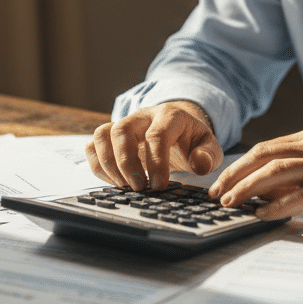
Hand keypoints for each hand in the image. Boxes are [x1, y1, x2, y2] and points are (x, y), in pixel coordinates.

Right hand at [85, 101, 222, 191]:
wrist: (179, 129)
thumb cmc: (192, 140)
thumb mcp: (209, 146)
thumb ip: (209, 155)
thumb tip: (199, 164)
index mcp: (169, 116)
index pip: (157, 135)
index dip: (156, 162)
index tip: (159, 186)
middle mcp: (142, 116)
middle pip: (122, 130)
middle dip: (127, 163)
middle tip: (138, 188)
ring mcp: (124, 124)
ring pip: (102, 134)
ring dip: (108, 163)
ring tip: (124, 186)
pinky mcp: (111, 136)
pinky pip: (93, 145)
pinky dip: (98, 165)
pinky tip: (115, 182)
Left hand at [208, 128, 302, 224]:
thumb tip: (269, 193)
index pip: (266, 148)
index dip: (239, 165)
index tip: (222, 182)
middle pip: (264, 155)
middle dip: (235, 175)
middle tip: (217, 194)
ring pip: (277, 171)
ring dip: (248, 188)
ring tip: (232, 204)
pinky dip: (278, 205)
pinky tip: (263, 215)